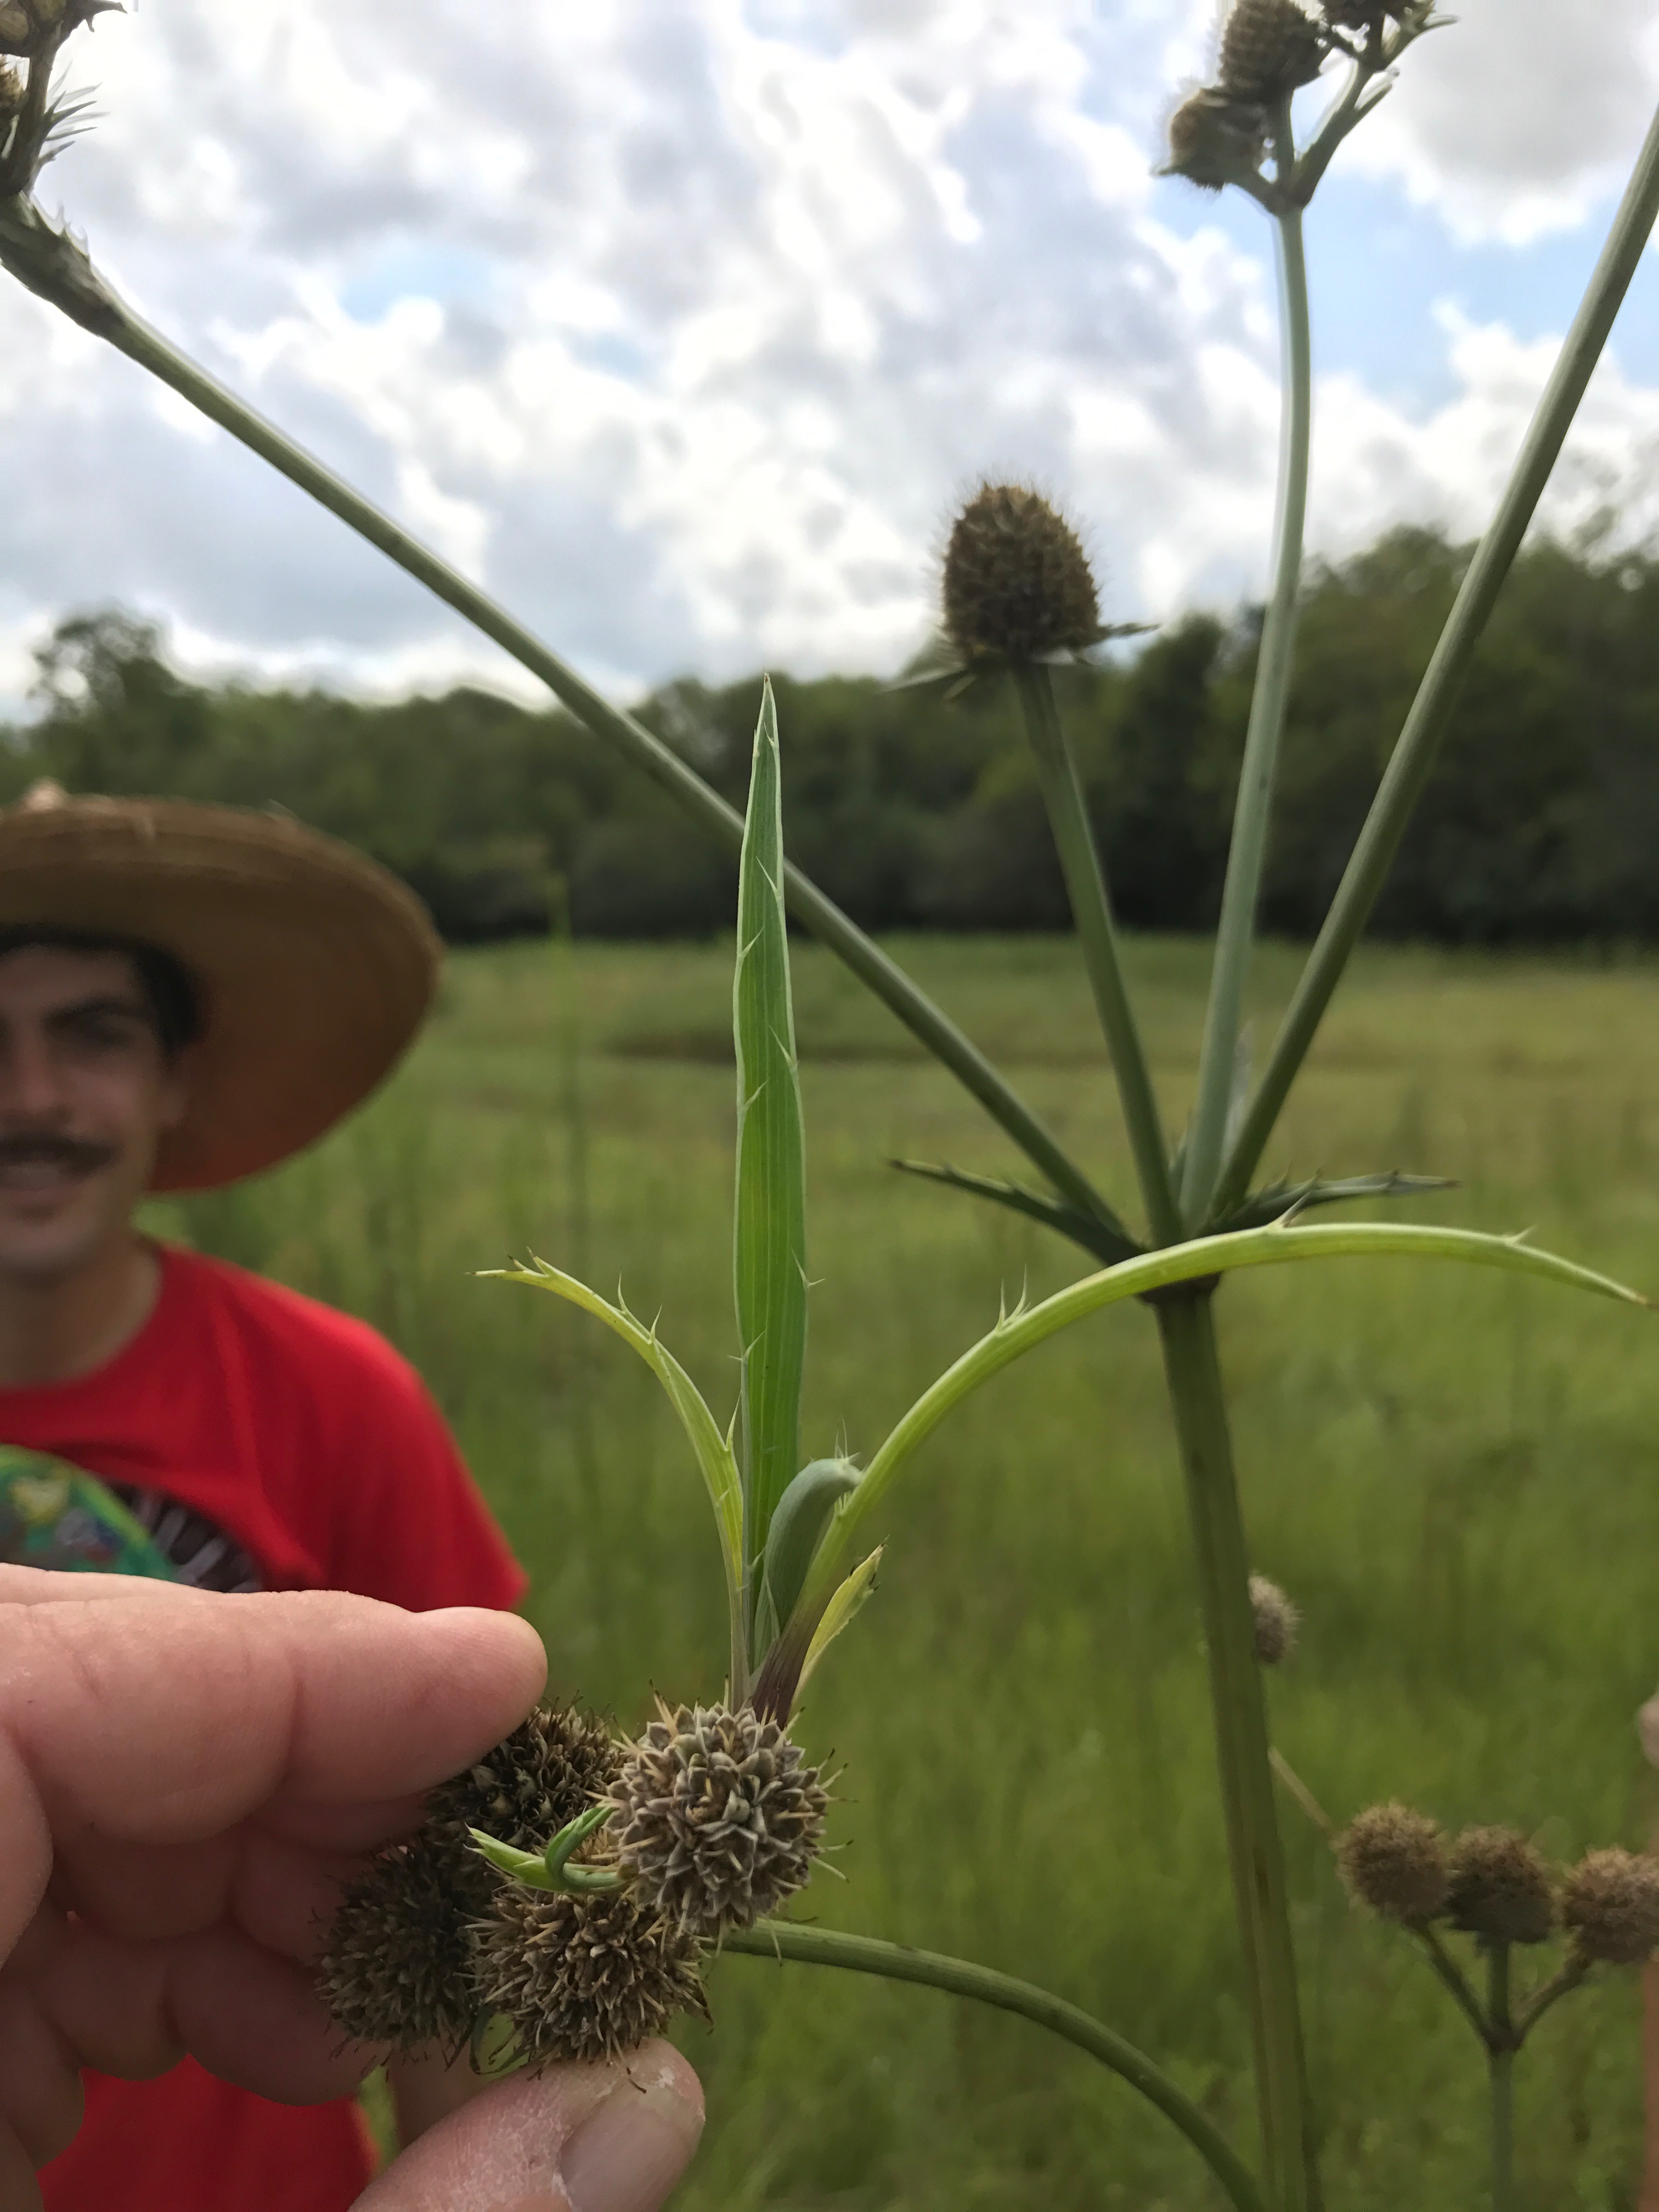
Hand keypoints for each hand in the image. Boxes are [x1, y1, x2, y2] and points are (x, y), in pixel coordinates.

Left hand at [0, 1570, 703, 2211]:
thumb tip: (647, 2098)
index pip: (29, 1688)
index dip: (282, 1663)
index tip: (506, 1682)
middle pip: (56, 1708)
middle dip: (294, 1765)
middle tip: (483, 1866)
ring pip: (52, 1792)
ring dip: (255, 1865)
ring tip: (409, 1991)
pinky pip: (17, 1895)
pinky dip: (175, 1946)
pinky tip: (292, 2031)